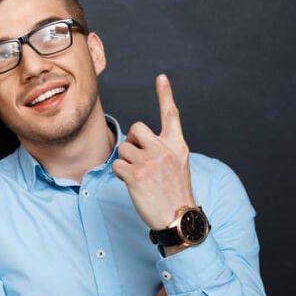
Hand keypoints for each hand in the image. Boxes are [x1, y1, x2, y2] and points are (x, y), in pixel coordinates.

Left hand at [111, 74, 195, 229]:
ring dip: (126, 162)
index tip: (161, 77)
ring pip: (123, 149)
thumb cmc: (175, 194)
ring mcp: (150, 162)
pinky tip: (132, 184)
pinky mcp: (135, 176)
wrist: (179, 219)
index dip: (165, 95)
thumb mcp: (178, 166)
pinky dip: (119, 175)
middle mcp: (165, 150)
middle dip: (132, 142)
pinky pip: (116, 165)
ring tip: (140, 177)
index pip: (171, 115)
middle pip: (136, 128)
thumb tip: (138, 142)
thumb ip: (164, 150)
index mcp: (177, 146)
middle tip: (139, 160)